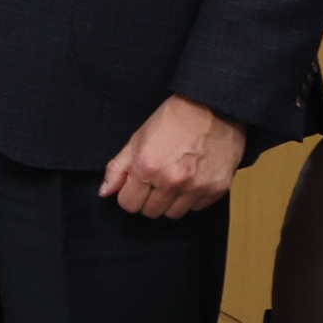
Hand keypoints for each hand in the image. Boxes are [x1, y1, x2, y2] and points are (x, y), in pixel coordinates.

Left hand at [101, 95, 243, 218]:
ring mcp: (196, 187)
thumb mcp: (137, 139)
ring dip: (170, 201)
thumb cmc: (173, 120)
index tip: (136, 186)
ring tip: (174, 180)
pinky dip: (192, 198)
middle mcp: (171, 181)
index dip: (129, 195)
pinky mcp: (217, 189)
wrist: (212, 108)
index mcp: (147, 167)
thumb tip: (105, 192)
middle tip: (155, 181)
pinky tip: (192, 179)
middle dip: (148, 199)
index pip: (128, 204)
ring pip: (174, 214)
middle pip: (150, 212)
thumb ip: (118, 168)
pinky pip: (197, 208)